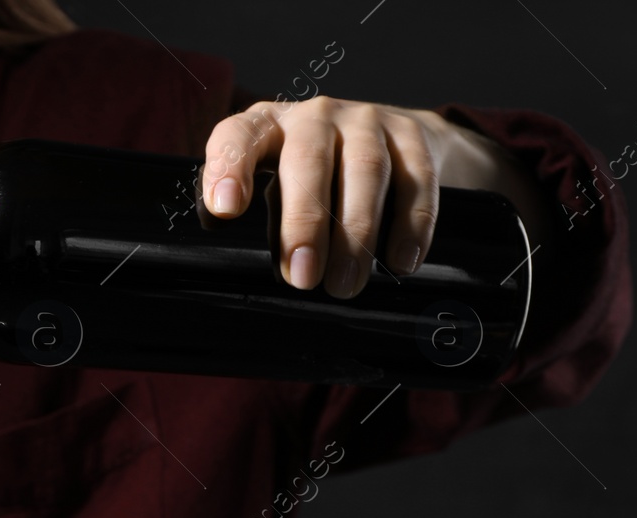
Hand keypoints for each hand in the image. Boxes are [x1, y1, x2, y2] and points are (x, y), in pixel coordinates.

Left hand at [203, 97, 477, 298]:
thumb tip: (221, 228)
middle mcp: (314, 116)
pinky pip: (415, 179)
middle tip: (303, 277)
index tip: (226, 210)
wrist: (391, 137)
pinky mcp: (411, 135)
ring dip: (356, 233)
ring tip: (345, 283)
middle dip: (305, 223)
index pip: (238, 136)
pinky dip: (411, 224)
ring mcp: (365, 121)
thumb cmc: (311, 175)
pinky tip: (401, 261)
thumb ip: (247, 206)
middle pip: (308, 161)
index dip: (229, 168)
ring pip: (365, 170)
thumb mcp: (270, 182)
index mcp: (266, 127)